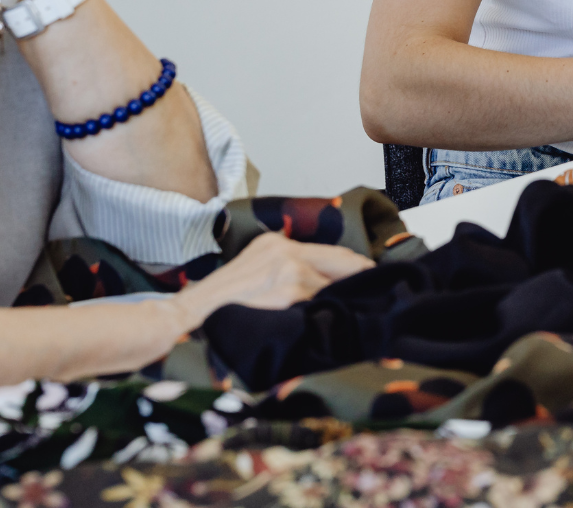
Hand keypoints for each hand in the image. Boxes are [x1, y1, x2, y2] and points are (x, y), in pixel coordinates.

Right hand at [172, 233, 373, 328]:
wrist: (191, 316)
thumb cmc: (221, 302)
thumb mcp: (253, 270)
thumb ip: (284, 270)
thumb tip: (321, 287)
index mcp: (276, 244)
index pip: (329, 252)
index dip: (355, 267)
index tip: (372, 278)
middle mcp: (285, 251)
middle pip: (340, 262)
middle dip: (362, 280)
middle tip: (381, 296)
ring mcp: (287, 271)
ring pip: (330, 288)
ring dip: (344, 305)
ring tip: (359, 320)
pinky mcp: (287, 293)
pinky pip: (318, 306)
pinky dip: (328, 318)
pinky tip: (336, 329)